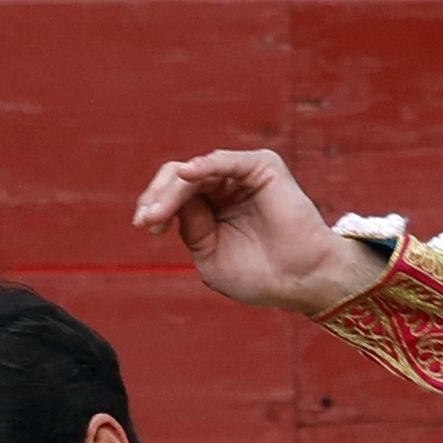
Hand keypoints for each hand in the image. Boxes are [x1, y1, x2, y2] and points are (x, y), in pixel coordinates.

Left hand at [134, 148, 385, 315]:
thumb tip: (173, 202)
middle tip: (145, 219)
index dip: (154, 206)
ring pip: (196, 171)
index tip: (143, 225)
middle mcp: (225, 186)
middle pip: (179, 178)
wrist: (299, 280)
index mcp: (211, 207)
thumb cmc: (259, 275)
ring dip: (172, 191)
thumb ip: (191, 228)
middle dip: (157, 197)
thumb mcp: (209, 256)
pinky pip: (226, 161)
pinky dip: (204, 166)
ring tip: (157, 214)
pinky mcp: (261, 167)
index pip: (174, 195)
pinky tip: (186, 175)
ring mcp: (242, 175)